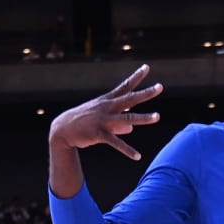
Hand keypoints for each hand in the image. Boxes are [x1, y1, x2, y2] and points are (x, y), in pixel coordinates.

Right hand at [48, 64, 164, 160]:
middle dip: (145, 93)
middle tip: (160, 87)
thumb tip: (131, 127)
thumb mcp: (101, 117)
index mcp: (107, 101)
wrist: (62, 129)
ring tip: (157, 116)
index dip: (136, 77)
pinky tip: (137, 156)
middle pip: (130, 99)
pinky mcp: (99, 134)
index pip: (125, 86)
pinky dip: (127, 150)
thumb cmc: (84, 121)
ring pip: (127, 118)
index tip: (147, 67)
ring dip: (143, 118)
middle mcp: (107, 108)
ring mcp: (103, 120)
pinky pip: (116, 143)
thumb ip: (119, 121)